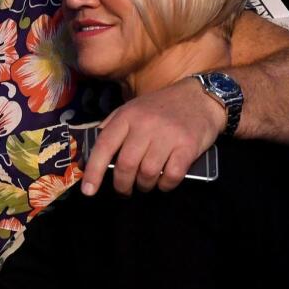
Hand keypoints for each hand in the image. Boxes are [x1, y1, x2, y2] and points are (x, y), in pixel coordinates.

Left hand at [81, 77, 224, 195]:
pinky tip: (163, 183)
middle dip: (122, 185)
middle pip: (126, 165)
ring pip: (148, 173)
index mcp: (127, 116)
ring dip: (144, 186)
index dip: (94, 171)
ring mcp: (167, 135)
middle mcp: (145, 125)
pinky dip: (165, 185)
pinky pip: (172, 175)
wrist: (200, 97)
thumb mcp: (132, 109)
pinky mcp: (188, 146)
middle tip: (124, 190)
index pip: (104, 146)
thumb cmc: (161, 107)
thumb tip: (92, 154)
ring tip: (145, 185)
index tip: (88, 190)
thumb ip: (113, 127)